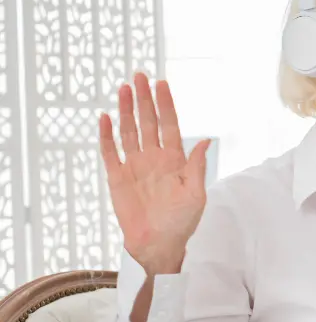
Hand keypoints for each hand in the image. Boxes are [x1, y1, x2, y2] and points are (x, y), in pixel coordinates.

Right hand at [99, 72, 210, 272]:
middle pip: (148, 122)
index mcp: (175, 160)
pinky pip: (110, 153)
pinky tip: (105, 118)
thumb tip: (204, 141)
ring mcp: (135, 166)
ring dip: (126, 110)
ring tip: (124, 89)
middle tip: (139, 75)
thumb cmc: (181, 222)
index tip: (161, 83)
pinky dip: (107, 136)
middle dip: (144, 99)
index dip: (165, 105)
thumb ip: (197, 167)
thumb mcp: (196, 194)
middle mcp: (154, 158)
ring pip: (129, 132)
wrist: (158, 245)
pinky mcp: (117, 178)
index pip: (169, 125)